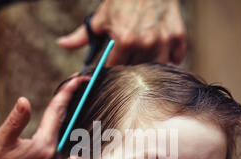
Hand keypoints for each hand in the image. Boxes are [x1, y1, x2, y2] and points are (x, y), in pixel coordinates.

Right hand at [0, 75, 89, 158]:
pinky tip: (55, 126)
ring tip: (68, 100)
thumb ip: (15, 121)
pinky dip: (56, 135)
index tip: (80, 78)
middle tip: (79, 83)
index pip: (59, 113)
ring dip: (63, 119)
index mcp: (44, 148)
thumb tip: (25, 101)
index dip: (68, 92)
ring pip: (60, 137)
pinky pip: (56, 148)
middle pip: (64, 124)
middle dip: (71, 102)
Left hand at [57, 0, 186, 65]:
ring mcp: (163, 41)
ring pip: (156, 67)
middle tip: (127, 56)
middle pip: (135, 70)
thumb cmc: (122, 0)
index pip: (115, 69)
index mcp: (123, 40)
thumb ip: (82, 36)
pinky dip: (169, 58)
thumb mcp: (100, 17)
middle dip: (130, 66)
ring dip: (150, 64)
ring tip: (143, 54)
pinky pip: (175, 59)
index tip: (111, 65)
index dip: (111, 69)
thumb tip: (62, 44)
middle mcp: (144, 43)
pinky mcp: (178, 37)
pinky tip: (160, 49)